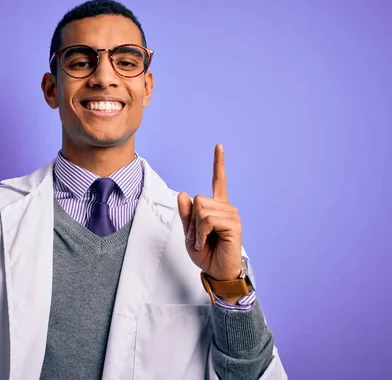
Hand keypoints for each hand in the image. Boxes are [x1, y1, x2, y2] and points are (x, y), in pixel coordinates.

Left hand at [177, 144, 242, 280]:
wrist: (216, 272)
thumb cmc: (206, 254)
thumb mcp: (189, 232)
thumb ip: (186, 214)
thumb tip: (183, 193)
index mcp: (217, 207)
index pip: (218, 181)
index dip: (218, 163)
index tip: (219, 145)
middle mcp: (226, 208)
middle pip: (198, 199)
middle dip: (191, 221)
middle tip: (198, 237)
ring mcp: (231, 215)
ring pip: (201, 209)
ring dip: (196, 229)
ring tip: (204, 241)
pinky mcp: (234, 224)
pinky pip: (207, 220)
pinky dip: (201, 233)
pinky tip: (207, 243)